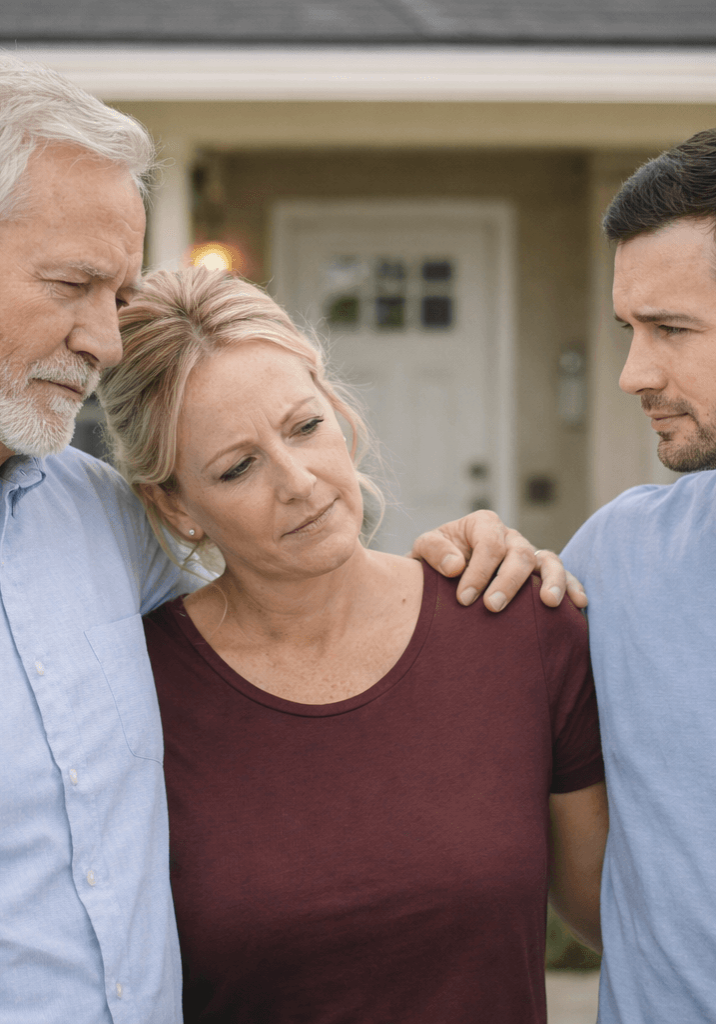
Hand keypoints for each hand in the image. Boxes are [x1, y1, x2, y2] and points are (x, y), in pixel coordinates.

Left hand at [410, 510, 586, 610]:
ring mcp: (528, 555)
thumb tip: (456, 566)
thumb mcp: (423, 550)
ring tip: (549, 603)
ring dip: (551, 581)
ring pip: (548, 561)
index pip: (489, 544)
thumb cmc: (434, 562)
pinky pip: (562, 576)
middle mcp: (510, 537)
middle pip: (520, 554)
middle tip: (491, 607)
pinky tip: (578, 604)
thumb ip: (434, 551)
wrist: (441, 576)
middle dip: (507, 582)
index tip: (463, 599)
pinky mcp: (540, 575)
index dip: (478, 571)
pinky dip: (572, 587)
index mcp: (483, 524)